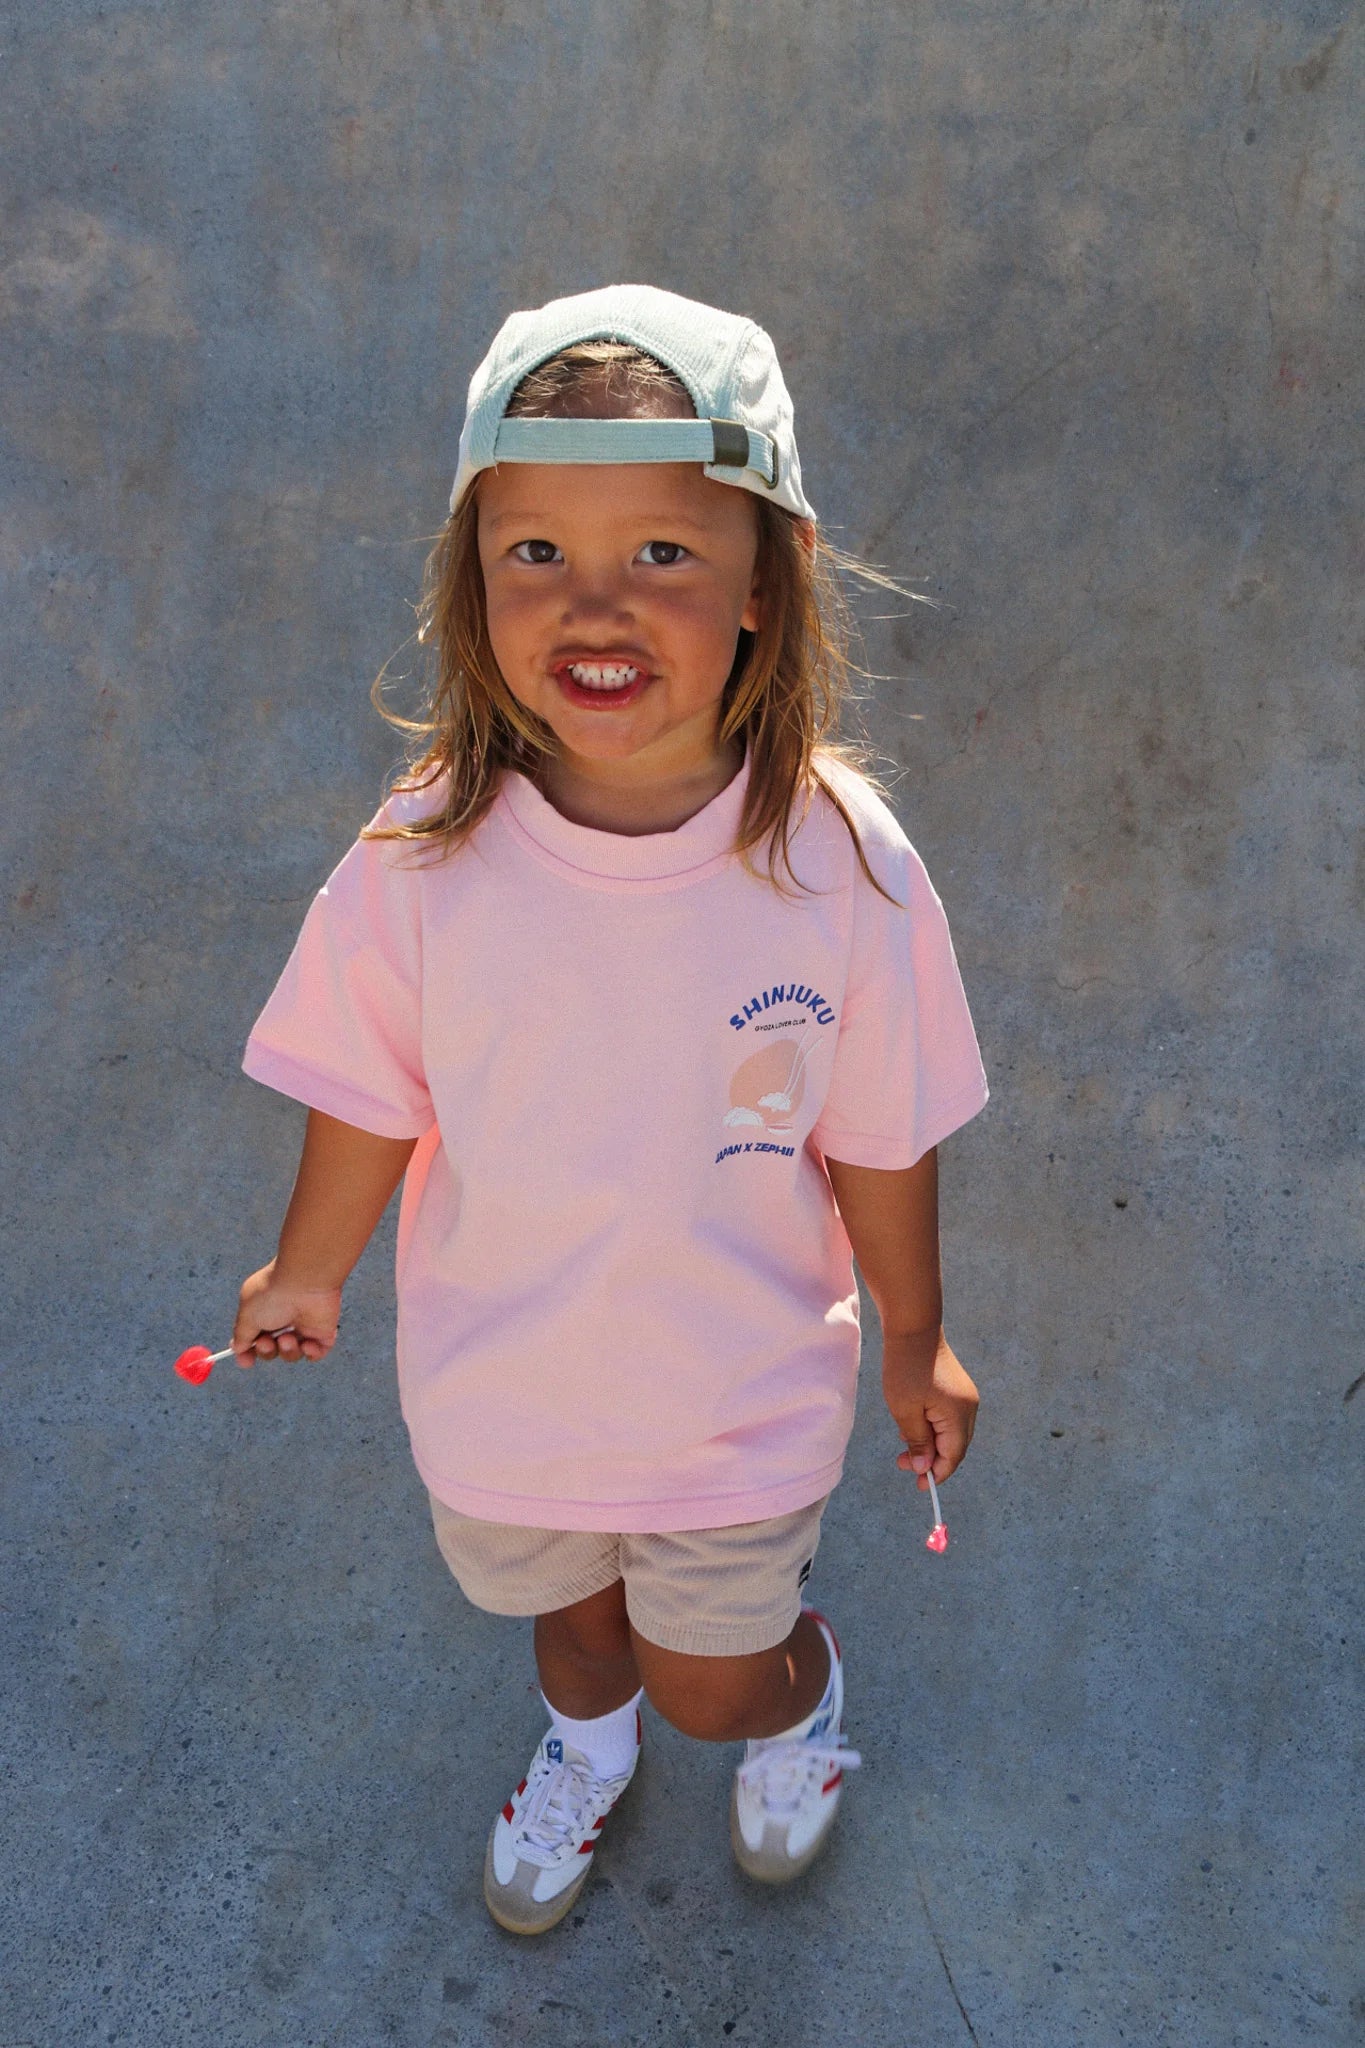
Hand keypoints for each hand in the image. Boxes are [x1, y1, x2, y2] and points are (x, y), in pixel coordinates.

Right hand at [232, 1259, 341, 1366]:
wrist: (305, 1280)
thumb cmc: (273, 1294)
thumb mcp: (247, 1315)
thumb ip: (242, 1334)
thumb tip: (237, 1348)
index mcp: (263, 1312)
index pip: (254, 1338)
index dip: (249, 1353)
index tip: (246, 1362)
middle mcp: (283, 1319)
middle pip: (272, 1350)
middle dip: (267, 1351)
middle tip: (267, 1342)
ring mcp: (304, 1325)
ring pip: (292, 1354)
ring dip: (287, 1352)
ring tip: (289, 1338)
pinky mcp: (323, 1330)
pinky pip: (317, 1353)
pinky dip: (311, 1354)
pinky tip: (307, 1344)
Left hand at [882, 1327, 978, 1488]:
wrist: (913, 1326)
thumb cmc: (906, 1366)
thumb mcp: (904, 1409)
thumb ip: (917, 1441)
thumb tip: (925, 1468)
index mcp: (959, 1415)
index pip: (952, 1456)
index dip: (936, 1473)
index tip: (918, 1484)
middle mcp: (969, 1408)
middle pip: (954, 1447)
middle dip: (930, 1460)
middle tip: (901, 1463)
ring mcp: (965, 1397)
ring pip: (950, 1433)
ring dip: (929, 1443)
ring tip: (902, 1444)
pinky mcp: (957, 1390)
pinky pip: (948, 1418)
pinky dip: (931, 1427)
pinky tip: (911, 1425)